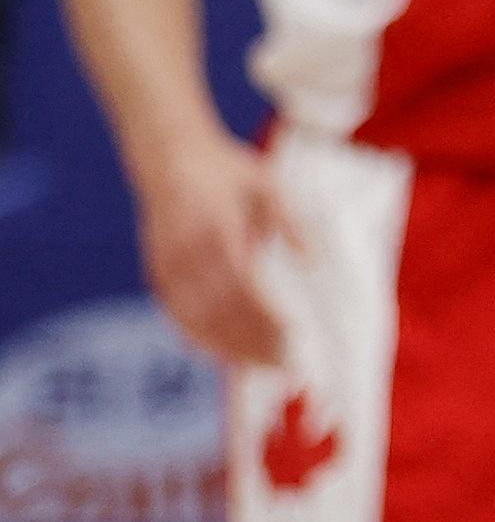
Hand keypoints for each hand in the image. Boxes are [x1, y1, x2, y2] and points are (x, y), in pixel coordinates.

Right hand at [135, 130, 292, 368]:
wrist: (168, 152)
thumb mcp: (266, 184)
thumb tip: (311, 262)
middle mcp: (187, 252)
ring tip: (262, 369)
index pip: (243, 286)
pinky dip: (197, 338)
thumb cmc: (225, 169)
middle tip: (287, 367)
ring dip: (228, 348)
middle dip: (253, 343)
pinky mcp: (156, 271)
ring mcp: (167, 264)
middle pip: (220, 311)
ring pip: (196, 319)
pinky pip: (176, 314)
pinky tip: (220, 356)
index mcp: (217, 229)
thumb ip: (291, 222)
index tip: (295, 337)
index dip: (266, 316)